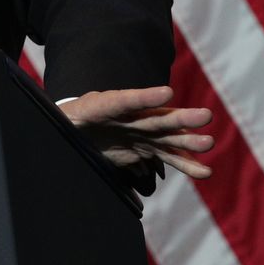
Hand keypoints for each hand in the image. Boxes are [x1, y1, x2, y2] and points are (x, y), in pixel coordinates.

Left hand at [60, 86, 213, 179]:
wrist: (69, 129)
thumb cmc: (62, 124)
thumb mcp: (57, 123)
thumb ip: (62, 125)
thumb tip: (54, 129)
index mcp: (102, 105)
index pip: (124, 100)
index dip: (145, 97)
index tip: (167, 93)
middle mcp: (127, 116)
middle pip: (154, 117)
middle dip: (179, 118)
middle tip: (205, 116)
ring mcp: (138, 132)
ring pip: (167, 137)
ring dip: (188, 142)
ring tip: (209, 143)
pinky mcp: (143, 148)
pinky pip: (167, 156)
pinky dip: (184, 164)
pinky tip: (204, 171)